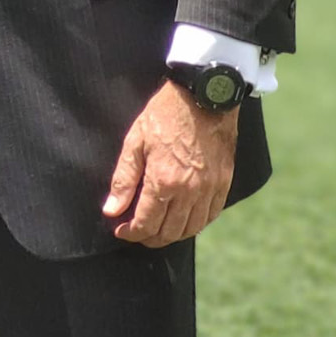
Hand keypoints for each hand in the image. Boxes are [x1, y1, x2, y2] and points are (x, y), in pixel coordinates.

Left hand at [102, 81, 239, 246]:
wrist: (203, 99)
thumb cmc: (164, 116)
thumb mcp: (134, 142)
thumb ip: (124, 180)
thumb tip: (111, 209)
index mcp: (164, 182)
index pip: (145, 223)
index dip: (130, 232)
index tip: (120, 230)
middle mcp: (190, 192)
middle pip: (169, 232)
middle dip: (149, 237)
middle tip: (136, 232)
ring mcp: (210, 190)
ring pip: (191, 229)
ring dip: (172, 235)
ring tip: (156, 230)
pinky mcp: (223, 184)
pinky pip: (210, 216)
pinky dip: (195, 225)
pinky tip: (183, 220)